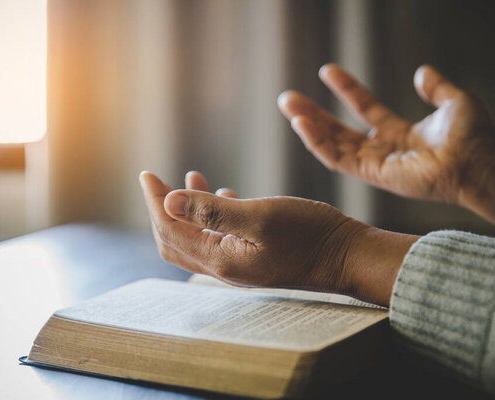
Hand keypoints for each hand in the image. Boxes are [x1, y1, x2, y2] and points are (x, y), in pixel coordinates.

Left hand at [140, 171, 417, 305]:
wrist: (348, 257)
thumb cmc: (310, 234)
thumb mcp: (260, 216)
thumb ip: (213, 211)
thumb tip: (168, 202)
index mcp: (220, 259)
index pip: (170, 230)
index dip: (155, 201)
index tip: (147, 174)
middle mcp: (225, 267)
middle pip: (176, 240)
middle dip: (163, 209)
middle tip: (158, 181)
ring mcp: (240, 265)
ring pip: (198, 238)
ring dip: (187, 211)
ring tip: (192, 178)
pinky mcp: (255, 258)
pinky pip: (221, 238)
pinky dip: (213, 217)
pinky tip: (225, 195)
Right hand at [278, 64, 494, 203]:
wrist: (477, 161)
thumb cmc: (472, 137)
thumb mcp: (453, 102)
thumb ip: (436, 87)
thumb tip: (421, 71)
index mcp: (399, 133)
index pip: (365, 109)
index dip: (346, 89)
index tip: (327, 70)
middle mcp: (383, 149)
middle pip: (339, 130)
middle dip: (313, 113)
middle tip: (287, 98)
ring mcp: (375, 163)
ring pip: (332, 144)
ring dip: (309, 126)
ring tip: (288, 106)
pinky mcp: (372, 174)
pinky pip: (338, 159)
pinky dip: (318, 143)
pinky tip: (302, 125)